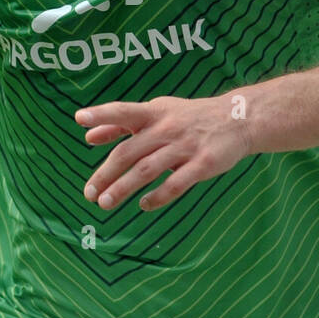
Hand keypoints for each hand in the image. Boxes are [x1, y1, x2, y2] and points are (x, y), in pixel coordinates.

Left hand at [75, 93, 252, 212]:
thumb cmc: (189, 117)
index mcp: (154, 112)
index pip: (124, 111)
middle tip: (88, 193)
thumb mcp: (157, 111)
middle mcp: (167, 128)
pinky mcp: (203, 164)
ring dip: (124, 188)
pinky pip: (176, 184)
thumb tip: (88, 137)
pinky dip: (158, 196)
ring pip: (148, 169)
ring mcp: (185, 146)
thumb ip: (121, 125)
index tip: (79, 118)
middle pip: (130, 152)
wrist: (239, 119)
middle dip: (106, 173)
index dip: (102, 114)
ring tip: (105, 203)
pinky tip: (144, 206)